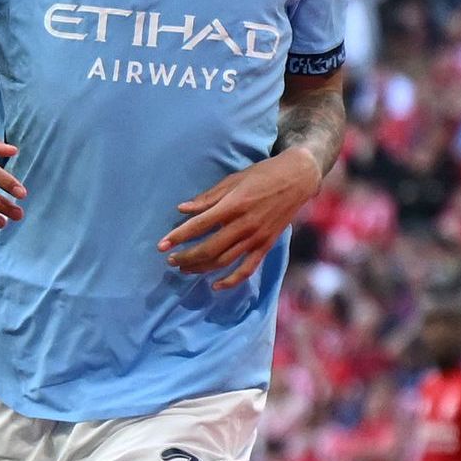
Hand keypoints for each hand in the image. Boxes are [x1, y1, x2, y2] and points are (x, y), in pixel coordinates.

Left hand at [164, 148, 320, 282]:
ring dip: (202, 268)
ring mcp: (256, 237)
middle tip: (171, 260)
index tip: (161, 245)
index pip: (199, 226)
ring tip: (185, 269)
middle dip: (186, 257)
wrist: (298, 178)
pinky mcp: (266, 245)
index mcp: (234, 205)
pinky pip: (247, 268)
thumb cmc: (263, 174)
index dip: (178, 237)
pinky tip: (216, 285)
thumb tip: (183, 209)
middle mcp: (244, 225)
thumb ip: (208, 197)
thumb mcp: (233, 179)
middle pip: (209, 248)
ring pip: (224, 261)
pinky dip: (231, 280)